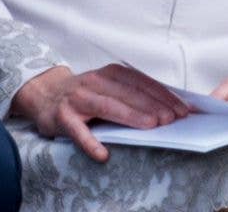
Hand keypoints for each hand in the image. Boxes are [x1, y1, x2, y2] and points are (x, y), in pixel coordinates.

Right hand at [10, 63, 188, 160]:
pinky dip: (90, 143)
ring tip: (150, 127)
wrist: (45, 92)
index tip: (181, 108)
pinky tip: (103, 154)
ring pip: (108, 106)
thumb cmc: (86, 93)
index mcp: (110, 74)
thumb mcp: (108, 86)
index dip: (162, 95)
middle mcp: (95, 81)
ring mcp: (78, 98)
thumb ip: (131, 94)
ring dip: (131, 116)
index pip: (141, 82)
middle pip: (128, 94)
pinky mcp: (62, 117)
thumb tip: (167, 107)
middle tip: (171, 119)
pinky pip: (78, 132)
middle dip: (152, 105)